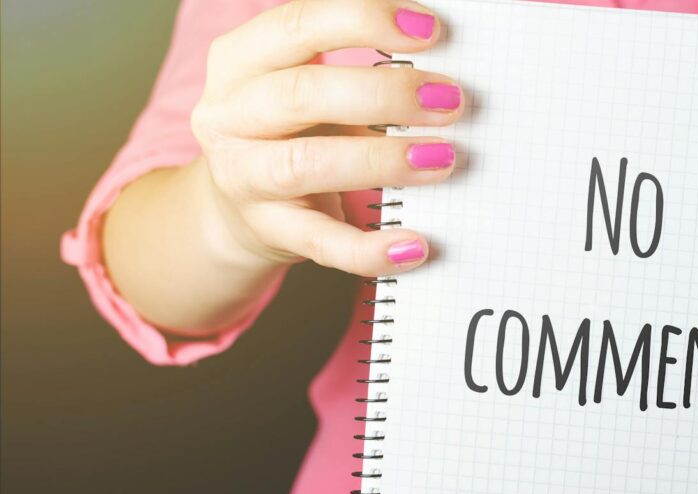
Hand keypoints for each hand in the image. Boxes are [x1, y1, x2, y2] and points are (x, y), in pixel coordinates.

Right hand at [190, 0, 460, 275]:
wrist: (237, 208)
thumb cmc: (293, 130)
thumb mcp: (308, 82)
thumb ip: (358, 66)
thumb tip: (445, 67)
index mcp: (241, 59)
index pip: (298, 25)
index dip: (364, 20)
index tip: (431, 30)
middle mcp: (230, 115)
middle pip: (303, 93)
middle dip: (385, 94)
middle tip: (450, 100)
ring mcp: (244, 177)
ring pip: (306, 165)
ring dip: (382, 160)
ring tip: (442, 158)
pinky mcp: (271, 231)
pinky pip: (323, 243)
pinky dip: (370, 248)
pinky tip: (415, 244)